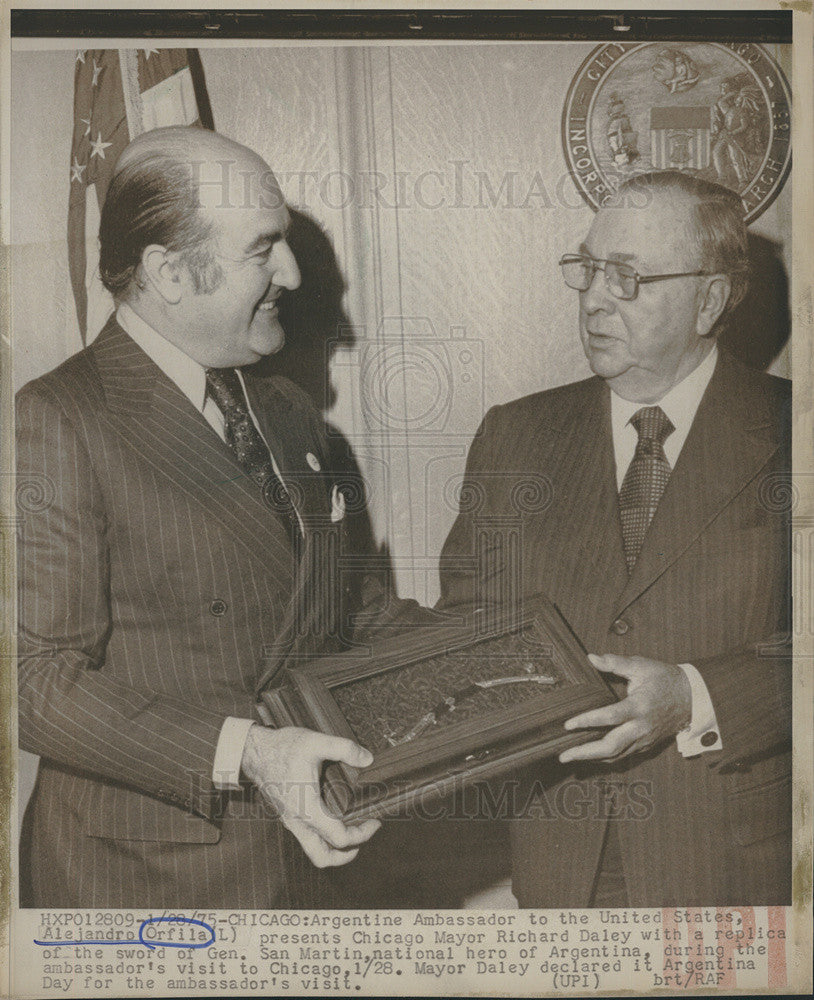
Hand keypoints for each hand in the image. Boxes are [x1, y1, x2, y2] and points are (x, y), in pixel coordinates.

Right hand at [241, 725, 380, 867]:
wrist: (255, 751)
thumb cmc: (282, 748)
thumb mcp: (315, 742)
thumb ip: (344, 748)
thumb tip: (367, 758)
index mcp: (307, 809)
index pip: (338, 838)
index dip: (362, 834)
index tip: (374, 822)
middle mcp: (298, 821)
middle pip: (322, 857)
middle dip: (347, 854)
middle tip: (364, 834)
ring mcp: (291, 820)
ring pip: (313, 850)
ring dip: (334, 848)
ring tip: (352, 831)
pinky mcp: (289, 815)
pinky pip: (307, 837)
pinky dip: (324, 837)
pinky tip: (335, 817)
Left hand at [559, 653, 691, 764]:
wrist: (692, 698)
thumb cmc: (665, 679)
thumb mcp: (642, 666)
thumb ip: (615, 663)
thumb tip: (591, 658)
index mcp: (638, 706)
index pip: (609, 717)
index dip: (587, 721)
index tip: (567, 724)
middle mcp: (641, 727)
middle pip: (611, 746)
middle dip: (585, 753)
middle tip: (563, 755)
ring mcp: (644, 739)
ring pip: (616, 756)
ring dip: (592, 759)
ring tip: (569, 758)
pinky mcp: (646, 746)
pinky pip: (623, 756)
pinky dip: (605, 758)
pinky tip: (589, 756)